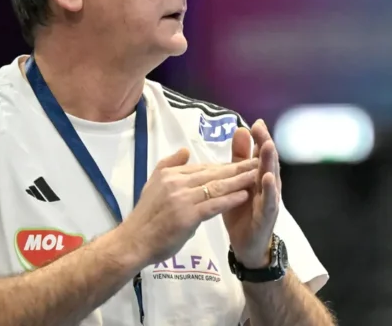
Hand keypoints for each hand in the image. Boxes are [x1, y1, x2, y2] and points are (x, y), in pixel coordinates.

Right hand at [120, 148, 258, 264]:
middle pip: (214, 173)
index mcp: (171, 174)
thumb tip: (185, 150)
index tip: (243, 162)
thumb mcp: (153, 183)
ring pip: (216, 186)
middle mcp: (177, 182)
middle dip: (238, 167)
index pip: (204, 167)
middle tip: (258, 162)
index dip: (225, 165)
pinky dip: (230, 199)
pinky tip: (244, 196)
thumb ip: (169, 165)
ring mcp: (182, 198)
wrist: (133, 241)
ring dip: (239, 180)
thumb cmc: (145, 217)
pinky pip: (213, 205)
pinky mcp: (187, 216)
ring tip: (257, 175)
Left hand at [223, 120, 281, 267]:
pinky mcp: (268, 215)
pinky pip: (269, 200)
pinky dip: (270, 189)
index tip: (255, 122)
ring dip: (269, 161)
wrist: (248, 245)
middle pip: (268, 161)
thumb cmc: (243, 211)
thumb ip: (239, 158)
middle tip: (261, 128)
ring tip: (267, 145)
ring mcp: (270, 199)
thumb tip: (241, 129)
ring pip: (272, 177)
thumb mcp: (237, 182)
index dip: (259, 137)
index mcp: (259, 175)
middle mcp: (269, 185)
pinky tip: (268, 177)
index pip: (260, 153)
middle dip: (265, 143)